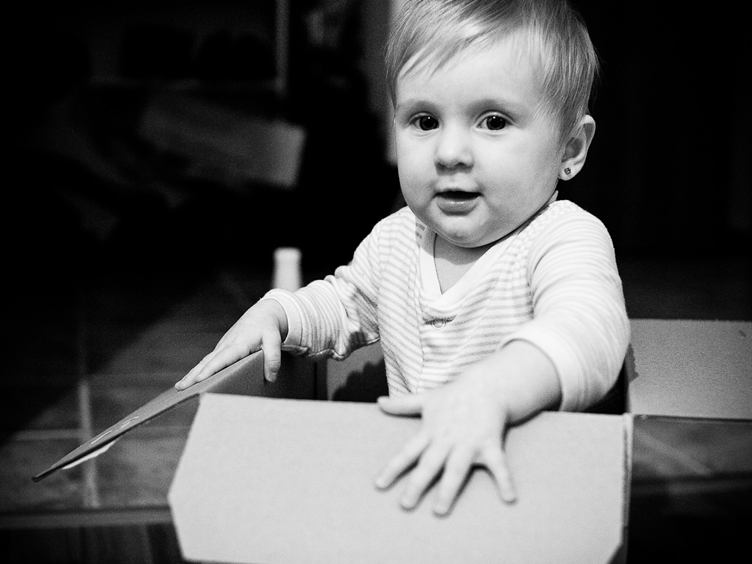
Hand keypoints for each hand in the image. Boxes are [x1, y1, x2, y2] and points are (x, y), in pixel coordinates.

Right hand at [175, 299, 287, 388]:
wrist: (262, 314)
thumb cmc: (267, 328)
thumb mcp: (274, 339)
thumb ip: (273, 358)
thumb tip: (269, 378)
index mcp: (238, 344)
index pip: (222, 359)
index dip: (210, 369)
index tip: (199, 379)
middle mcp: (226, 346)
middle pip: (207, 362)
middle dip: (193, 375)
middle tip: (180, 388)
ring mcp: (222, 347)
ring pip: (205, 362)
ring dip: (192, 374)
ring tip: (180, 388)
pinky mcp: (222, 350)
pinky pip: (208, 361)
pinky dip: (198, 370)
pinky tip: (192, 380)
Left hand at [373, 371, 516, 515]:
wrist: (486, 385)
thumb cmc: (453, 395)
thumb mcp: (425, 399)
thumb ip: (402, 404)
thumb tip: (379, 401)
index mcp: (430, 432)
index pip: (407, 452)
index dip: (393, 468)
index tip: (379, 485)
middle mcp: (447, 440)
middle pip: (429, 464)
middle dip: (417, 484)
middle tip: (405, 505)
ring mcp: (469, 443)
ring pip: (456, 469)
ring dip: (448, 489)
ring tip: (440, 511)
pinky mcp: (490, 444)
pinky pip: (498, 465)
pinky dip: (505, 480)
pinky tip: (509, 498)